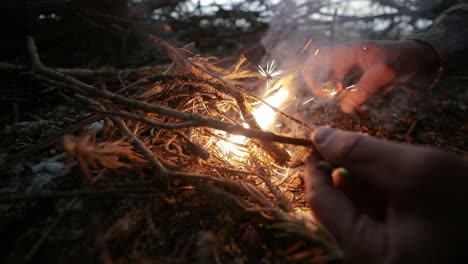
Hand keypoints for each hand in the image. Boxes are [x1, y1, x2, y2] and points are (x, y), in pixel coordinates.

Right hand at [301, 40, 439, 112]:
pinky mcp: (357, 81)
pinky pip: (343, 91)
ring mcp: (350, 71)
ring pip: (330, 84)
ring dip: (335, 96)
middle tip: (331, 98)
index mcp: (347, 52)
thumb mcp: (384, 74)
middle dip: (320, 88)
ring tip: (349, 101)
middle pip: (318, 71)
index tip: (324, 92)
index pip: (317, 58)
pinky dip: (346, 99)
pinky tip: (356, 104)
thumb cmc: (403, 60)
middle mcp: (345, 60)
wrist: (420, 61)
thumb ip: (364, 89)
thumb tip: (344, 108)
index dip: (313, 75)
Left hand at [304, 127, 467, 262]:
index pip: (321, 202)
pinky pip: (374, 214)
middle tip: (358, 145)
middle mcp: (368, 258)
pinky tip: (396, 179)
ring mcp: (383, 253)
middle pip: (337, 206)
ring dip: (364, 179)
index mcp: (367, 253)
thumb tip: (319, 137)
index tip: (318, 136)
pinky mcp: (396, 246)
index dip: (315, 165)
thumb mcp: (415, 170)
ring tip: (390, 165)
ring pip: (355, 207)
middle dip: (344, 171)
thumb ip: (362, 152)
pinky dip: (379, 191)